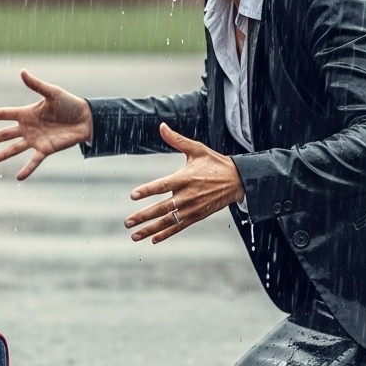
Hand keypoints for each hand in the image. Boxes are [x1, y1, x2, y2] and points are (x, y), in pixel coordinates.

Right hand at [0, 70, 92, 179]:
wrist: (86, 119)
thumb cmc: (69, 104)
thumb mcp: (52, 92)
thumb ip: (36, 85)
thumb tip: (22, 71)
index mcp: (27, 113)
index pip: (4, 114)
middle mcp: (28, 127)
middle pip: (5, 134)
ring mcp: (36, 139)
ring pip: (15, 148)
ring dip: (3, 154)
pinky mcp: (46, 149)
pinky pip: (34, 161)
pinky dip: (27, 169)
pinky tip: (19, 177)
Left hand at [124, 122, 244, 242]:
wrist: (237, 180)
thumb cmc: (215, 163)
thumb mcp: (197, 149)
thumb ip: (177, 140)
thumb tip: (161, 126)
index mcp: (185, 178)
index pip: (162, 185)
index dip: (147, 190)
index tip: (133, 195)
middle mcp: (188, 195)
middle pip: (162, 208)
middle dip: (143, 216)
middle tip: (127, 222)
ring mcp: (192, 208)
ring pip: (168, 221)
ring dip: (150, 229)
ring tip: (134, 235)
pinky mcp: (197, 216)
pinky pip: (179, 227)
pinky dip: (166, 234)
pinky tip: (154, 239)